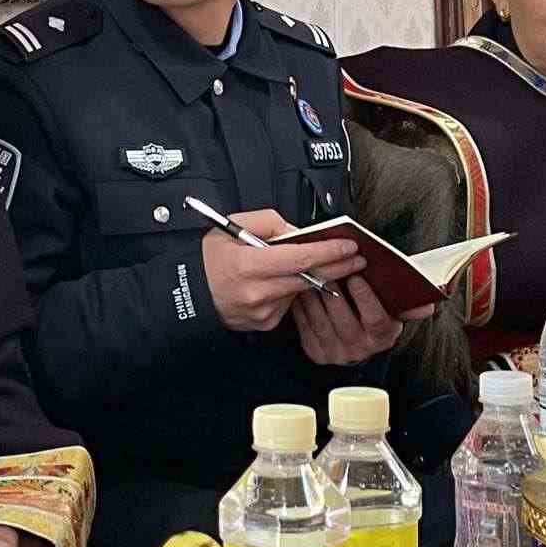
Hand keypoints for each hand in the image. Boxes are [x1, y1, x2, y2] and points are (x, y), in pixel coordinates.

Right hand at [202, 209, 364, 331]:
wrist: (188, 294)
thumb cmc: (209, 260)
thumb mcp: (232, 227)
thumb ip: (269, 223)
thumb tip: (297, 231)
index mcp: (248, 265)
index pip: (299, 258)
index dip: (328, 251)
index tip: (348, 245)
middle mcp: (257, 292)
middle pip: (308, 278)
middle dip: (336, 266)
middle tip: (356, 258)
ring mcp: (262, 311)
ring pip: (300, 290)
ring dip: (310, 277)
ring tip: (315, 265)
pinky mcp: (265, 323)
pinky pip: (288, 303)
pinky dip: (291, 290)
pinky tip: (281, 281)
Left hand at [292, 275, 436, 364]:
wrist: (353, 339)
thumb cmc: (372, 313)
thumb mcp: (392, 309)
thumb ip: (408, 304)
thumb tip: (429, 305)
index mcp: (383, 334)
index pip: (377, 320)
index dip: (366, 298)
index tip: (357, 277)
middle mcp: (361, 347)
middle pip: (345, 321)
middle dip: (334, 293)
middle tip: (326, 270)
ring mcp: (337, 352)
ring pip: (322, 322)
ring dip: (314, 296)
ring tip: (310, 274)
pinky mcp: (316, 351)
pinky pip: (304, 326)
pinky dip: (301, 305)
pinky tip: (300, 289)